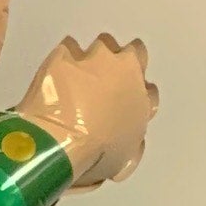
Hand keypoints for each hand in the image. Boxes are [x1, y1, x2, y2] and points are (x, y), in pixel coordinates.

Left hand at [20, 34, 157, 187]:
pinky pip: (67, 48)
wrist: (60, 144)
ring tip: (78, 74)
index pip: (149, 92)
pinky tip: (56, 74)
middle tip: (107, 78)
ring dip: (94, 56)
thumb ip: (131, 143)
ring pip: (103, 44)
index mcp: (142, 100)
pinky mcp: (66, 56)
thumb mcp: (122, 160)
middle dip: (123, 62)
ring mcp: (95, 60)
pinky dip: (63, 60)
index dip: (135, 96)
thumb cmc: (93, 156)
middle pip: (134, 52)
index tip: (124, 102)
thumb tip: (129, 143)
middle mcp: (125, 71)